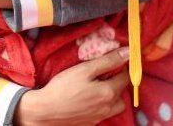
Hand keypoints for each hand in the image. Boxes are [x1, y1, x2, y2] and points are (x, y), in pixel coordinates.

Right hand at [15, 47, 129, 125]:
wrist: (45, 110)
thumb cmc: (63, 87)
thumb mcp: (85, 69)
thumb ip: (107, 61)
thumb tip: (127, 52)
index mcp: (108, 92)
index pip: (125, 78)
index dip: (121, 67)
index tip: (113, 61)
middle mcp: (108, 107)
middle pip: (122, 93)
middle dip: (117, 82)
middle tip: (104, 73)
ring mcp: (99, 117)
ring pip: (115, 106)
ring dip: (112, 96)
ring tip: (98, 88)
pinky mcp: (90, 123)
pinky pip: (103, 113)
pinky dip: (101, 105)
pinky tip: (89, 99)